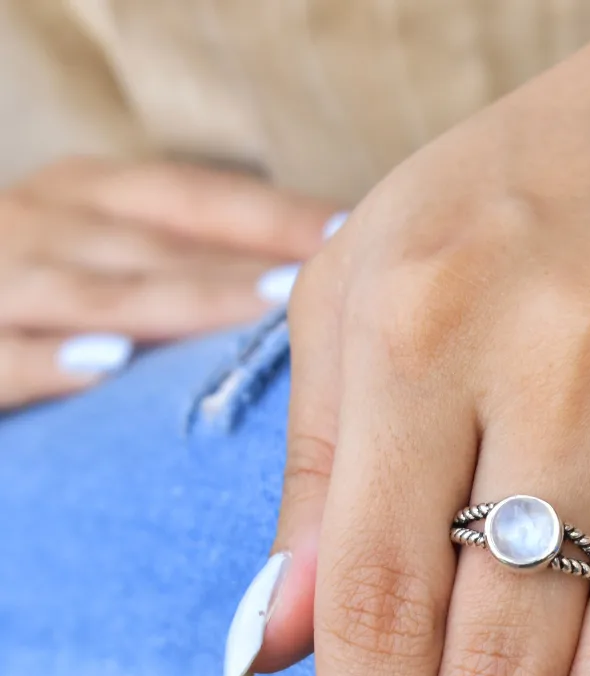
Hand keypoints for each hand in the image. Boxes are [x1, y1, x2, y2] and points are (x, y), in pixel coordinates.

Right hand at [0, 157, 335, 408]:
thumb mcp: (109, 252)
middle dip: (243, 263)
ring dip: (177, 302)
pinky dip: (49, 361)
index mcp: (87, 196)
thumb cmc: (52, 291)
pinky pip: (4, 356)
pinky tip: (106, 368)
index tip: (357, 238)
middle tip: (330, 284)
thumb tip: (305, 279)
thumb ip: (184, 257)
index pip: (197, 199)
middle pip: (159, 242)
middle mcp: (43, 224)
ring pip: (95, 292)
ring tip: (258, 311)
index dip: (275, 215)